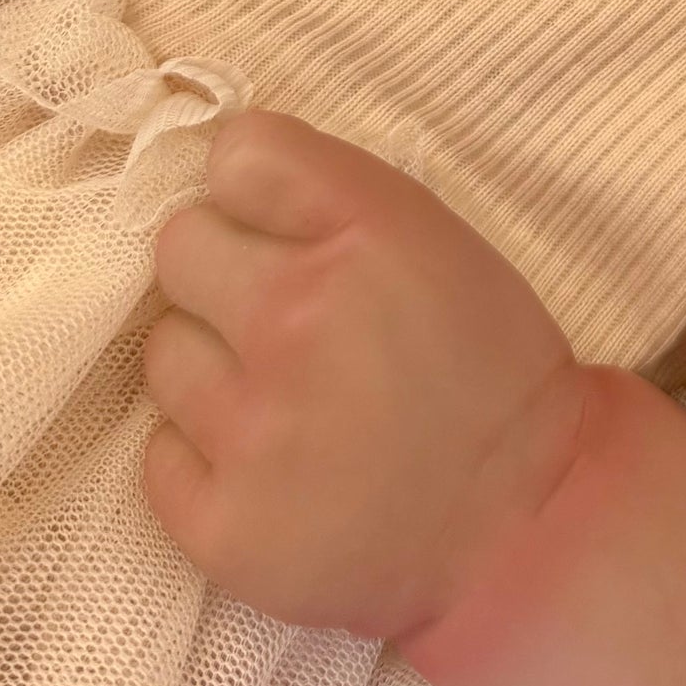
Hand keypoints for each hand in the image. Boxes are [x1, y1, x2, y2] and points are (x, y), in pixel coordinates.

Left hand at [142, 108, 590, 642]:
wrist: (526, 525)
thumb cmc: (486, 367)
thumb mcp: (437, 240)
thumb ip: (330, 195)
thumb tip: (220, 173)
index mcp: (366, 239)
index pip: (238, 156)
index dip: (259, 191)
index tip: (282, 227)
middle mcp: (295, 323)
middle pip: (179, 246)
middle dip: (224, 272)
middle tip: (281, 318)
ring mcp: (253, 433)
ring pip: (162, 352)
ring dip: (212, 367)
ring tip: (284, 400)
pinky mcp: (225, 529)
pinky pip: (159, 454)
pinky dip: (205, 458)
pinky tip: (272, 466)